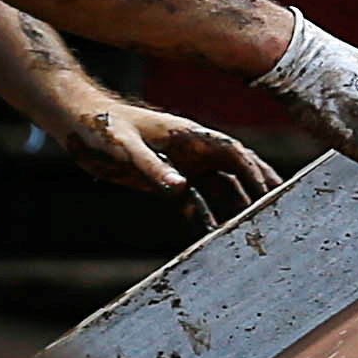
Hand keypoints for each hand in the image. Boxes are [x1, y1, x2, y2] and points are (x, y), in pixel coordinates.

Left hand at [43, 90, 284, 225]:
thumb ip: (152, 166)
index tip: (268, 192)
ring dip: (235, 206)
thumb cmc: (100, 124)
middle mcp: (191, 150)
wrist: (76, 121)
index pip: (231, 152)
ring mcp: (181, 165)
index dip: (253, 171)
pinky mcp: (166, 179)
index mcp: (187, 135)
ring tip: (251, 229)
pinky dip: (206, 217)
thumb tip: (181, 188)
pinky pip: (194, 200)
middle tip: (281, 208)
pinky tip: (213, 236)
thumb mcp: (124, 145)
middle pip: (236, 169)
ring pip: (219, 187)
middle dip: (259, 187)